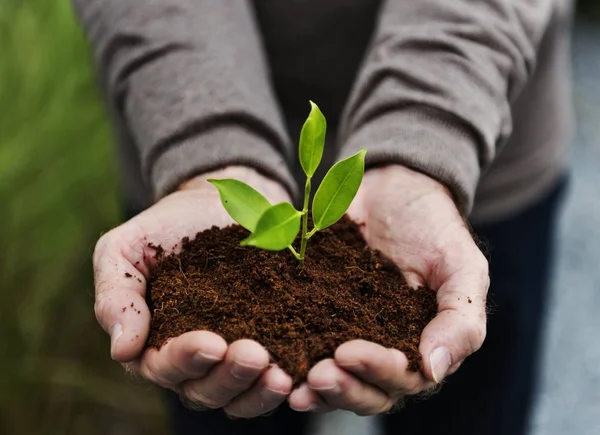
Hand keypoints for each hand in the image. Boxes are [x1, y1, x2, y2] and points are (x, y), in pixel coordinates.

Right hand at [93, 166, 293, 417]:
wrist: (217, 204)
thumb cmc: (165, 228)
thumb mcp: (125, 250)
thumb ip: (116, 295)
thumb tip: (122, 350)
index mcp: (154, 343)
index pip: (163, 366)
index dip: (185, 360)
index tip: (211, 342)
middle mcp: (193, 362)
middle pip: (205, 390)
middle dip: (229, 377)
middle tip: (254, 355)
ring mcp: (231, 357)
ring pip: (241, 395)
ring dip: (259, 390)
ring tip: (280, 374)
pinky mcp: (268, 344)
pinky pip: (274, 377)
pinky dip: (288, 381)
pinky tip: (301, 372)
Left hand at [288, 165, 488, 414]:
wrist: (393, 188)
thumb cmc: (434, 227)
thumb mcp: (462, 266)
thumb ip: (460, 319)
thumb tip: (434, 370)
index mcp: (420, 346)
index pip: (403, 378)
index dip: (377, 372)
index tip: (349, 352)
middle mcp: (382, 349)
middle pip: (365, 390)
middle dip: (342, 388)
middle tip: (317, 374)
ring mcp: (346, 334)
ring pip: (334, 378)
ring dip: (314, 387)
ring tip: (292, 383)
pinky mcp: (316, 314)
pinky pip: (302, 342)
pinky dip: (290, 357)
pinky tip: (272, 359)